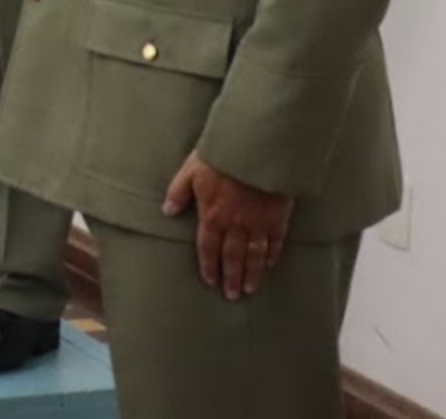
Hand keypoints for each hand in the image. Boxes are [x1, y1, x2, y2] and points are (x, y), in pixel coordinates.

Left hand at [164, 152, 293, 301]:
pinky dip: (272, 255)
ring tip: (249, 289)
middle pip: (232, 257)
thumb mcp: (190, 171)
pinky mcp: (277, 218)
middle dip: (230, 277)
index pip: (208, 248)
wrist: (254, 151)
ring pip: (254, 255)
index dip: (208, 265)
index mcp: (212, 215)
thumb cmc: (220, 158)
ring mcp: (258, 223)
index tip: (210, 281)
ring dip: (251, 274)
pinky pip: (275, 242)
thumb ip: (178, 192)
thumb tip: (167, 211)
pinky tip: (269, 265)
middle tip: (231, 295)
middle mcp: (235, 225)